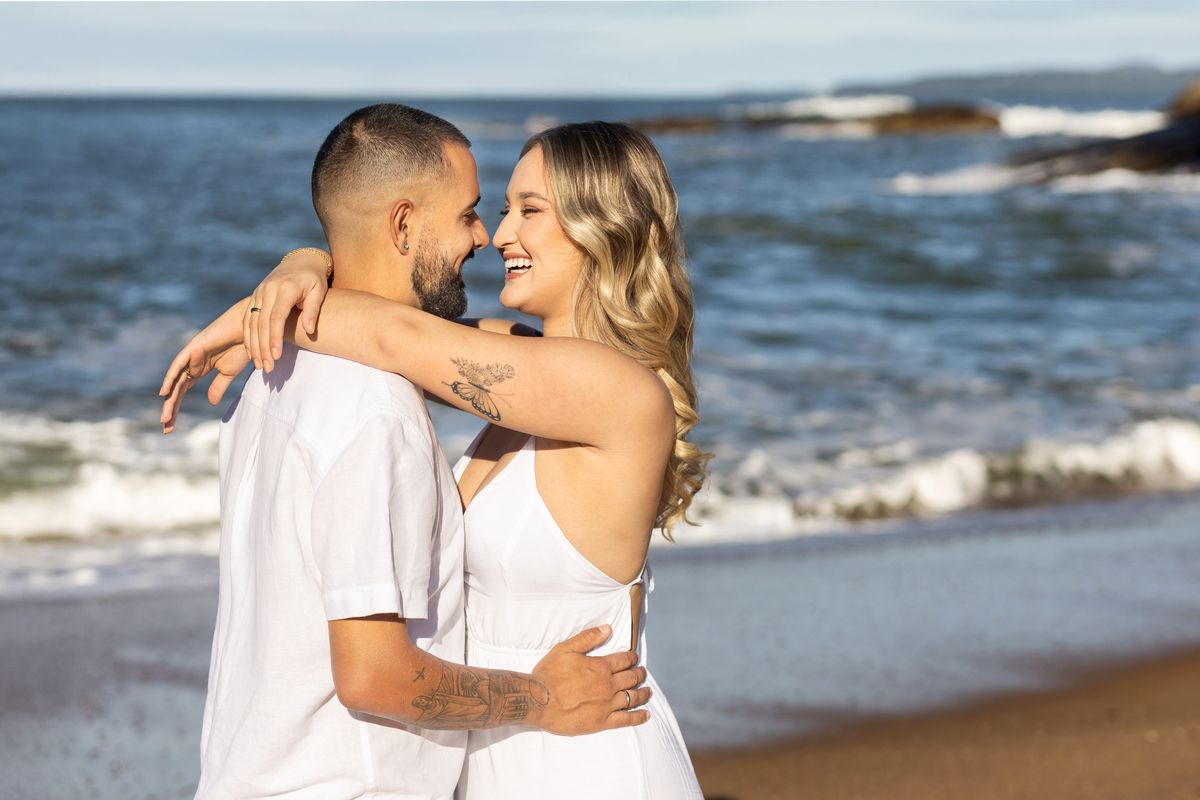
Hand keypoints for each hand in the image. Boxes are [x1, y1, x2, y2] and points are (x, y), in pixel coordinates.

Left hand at [159, 299, 252, 432]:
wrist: (251, 328)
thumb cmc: (242, 347)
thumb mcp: (229, 373)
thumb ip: (218, 387)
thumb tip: (210, 403)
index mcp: (199, 370)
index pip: (182, 391)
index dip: (177, 408)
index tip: (171, 427)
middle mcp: (192, 364)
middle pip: (176, 389)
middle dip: (170, 408)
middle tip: (166, 427)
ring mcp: (191, 356)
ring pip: (175, 381)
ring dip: (169, 399)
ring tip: (165, 417)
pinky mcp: (193, 348)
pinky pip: (177, 365)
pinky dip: (170, 378)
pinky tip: (164, 393)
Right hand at [246, 248, 330, 372]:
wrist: (301, 261)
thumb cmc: (315, 279)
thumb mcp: (319, 291)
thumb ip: (313, 310)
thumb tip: (309, 331)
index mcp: (285, 288)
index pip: (276, 317)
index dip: (275, 338)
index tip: (277, 356)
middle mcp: (268, 290)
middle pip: (262, 323)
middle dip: (263, 347)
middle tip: (268, 368)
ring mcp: (259, 293)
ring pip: (251, 323)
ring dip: (254, 345)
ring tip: (260, 365)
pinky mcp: (255, 297)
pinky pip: (247, 319)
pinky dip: (248, 337)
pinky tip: (251, 353)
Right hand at [527, 625, 651, 734]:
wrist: (537, 700)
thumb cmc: (548, 673)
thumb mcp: (566, 648)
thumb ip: (588, 637)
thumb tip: (608, 628)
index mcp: (600, 666)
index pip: (625, 660)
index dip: (632, 658)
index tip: (634, 659)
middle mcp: (608, 685)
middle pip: (633, 678)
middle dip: (640, 674)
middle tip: (642, 673)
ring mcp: (606, 704)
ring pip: (633, 697)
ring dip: (644, 693)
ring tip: (648, 692)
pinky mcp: (602, 722)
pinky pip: (627, 719)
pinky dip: (639, 717)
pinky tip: (646, 714)